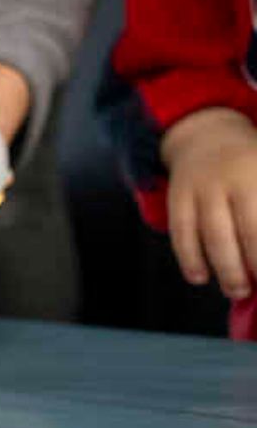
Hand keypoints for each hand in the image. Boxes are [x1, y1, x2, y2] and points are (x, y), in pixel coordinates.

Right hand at [161, 108, 256, 299]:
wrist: (206, 135)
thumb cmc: (250, 165)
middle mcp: (231, 180)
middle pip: (246, 230)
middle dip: (254, 265)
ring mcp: (201, 188)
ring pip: (212, 234)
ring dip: (225, 268)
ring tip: (236, 291)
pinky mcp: (178, 197)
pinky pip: (181, 232)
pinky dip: (189, 258)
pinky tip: (199, 278)